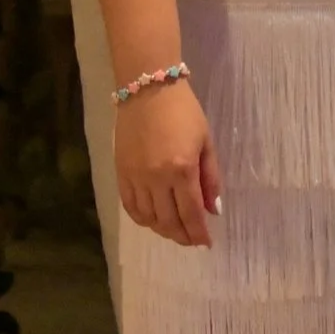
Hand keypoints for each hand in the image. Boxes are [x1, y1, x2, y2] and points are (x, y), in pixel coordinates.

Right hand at [115, 79, 221, 249]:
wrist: (148, 90)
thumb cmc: (184, 112)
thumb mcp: (206, 142)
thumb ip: (210, 178)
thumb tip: (213, 210)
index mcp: (182, 169)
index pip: (191, 213)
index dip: (198, 233)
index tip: (206, 243)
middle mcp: (156, 178)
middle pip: (168, 221)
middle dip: (182, 235)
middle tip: (192, 240)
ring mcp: (135, 177)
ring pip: (148, 218)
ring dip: (163, 230)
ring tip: (175, 230)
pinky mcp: (120, 173)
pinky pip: (130, 206)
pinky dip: (142, 219)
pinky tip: (153, 220)